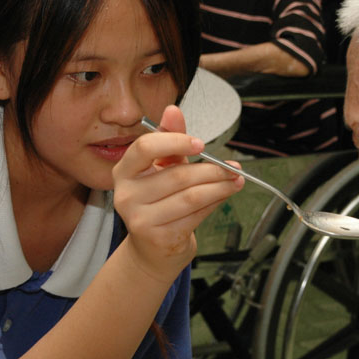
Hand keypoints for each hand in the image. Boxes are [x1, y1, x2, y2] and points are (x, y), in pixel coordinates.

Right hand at [111, 105, 243, 283]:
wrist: (152, 249)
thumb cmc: (159, 201)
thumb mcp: (162, 166)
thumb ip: (168, 138)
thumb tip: (172, 110)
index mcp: (123, 171)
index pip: (145, 148)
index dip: (175, 142)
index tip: (201, 143)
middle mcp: (126, 195)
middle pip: (177, 175)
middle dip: (211, 169)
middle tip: (232, 166)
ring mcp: (140, 219)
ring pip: (191, 196)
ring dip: (220, 187)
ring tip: (235, 180)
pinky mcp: (158, 238)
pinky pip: (195, 215)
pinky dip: (214, 203)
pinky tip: (224, 195)